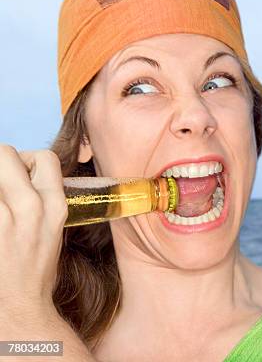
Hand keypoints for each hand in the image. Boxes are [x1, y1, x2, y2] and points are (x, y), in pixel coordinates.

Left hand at [0, 145, 66, 314]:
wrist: (17, 310)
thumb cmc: (32, 272)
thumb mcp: (52, 230)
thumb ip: (40, 199)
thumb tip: (20, 174)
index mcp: (54, 207)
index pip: (43, 157)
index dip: (25, 161)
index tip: (17, 178)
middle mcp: (30, 209)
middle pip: (4, 154)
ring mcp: (2, 221)